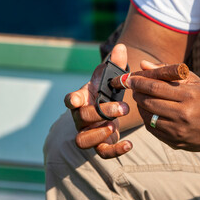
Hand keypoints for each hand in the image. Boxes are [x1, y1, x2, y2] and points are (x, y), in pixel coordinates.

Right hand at [64, 44, 132, 158]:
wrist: (109, 107)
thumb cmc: (107, 90)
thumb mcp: (112, 77)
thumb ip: (116, 63)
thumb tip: (121, 47)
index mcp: (82, 98)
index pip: (70, 100)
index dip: (72, 100)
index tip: (75, 100)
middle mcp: (81, 117)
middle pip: (81, 118)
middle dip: (101, 112)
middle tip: (123, 107)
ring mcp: (89, 132)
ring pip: (83, 140)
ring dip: (97, 134)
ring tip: (113, 126)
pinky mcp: (100, 144)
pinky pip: (102, 152)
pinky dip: (114, 151)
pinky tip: (129, 144)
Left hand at [126, 63, 199, 150]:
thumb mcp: (192, 81)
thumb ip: (167, 71)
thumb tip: (143, 65)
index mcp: (189, 96)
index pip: (154, 87)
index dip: (138, 82)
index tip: (130, 78)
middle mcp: (183, 115)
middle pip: (148, 102)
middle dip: (137, 93)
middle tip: (133, 87)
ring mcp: (178, 131)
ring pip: (147, 117)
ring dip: (140, 106)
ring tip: (142, 98)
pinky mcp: (175, 143)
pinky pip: (152, 129)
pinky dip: (147, 119)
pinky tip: (150, 112)